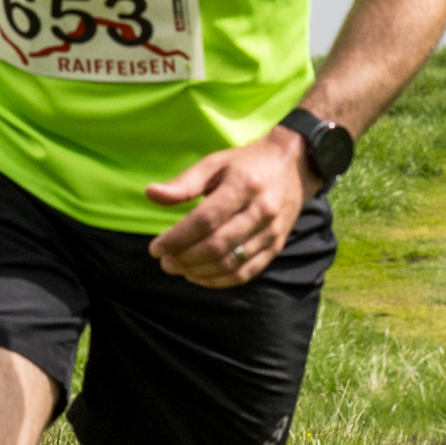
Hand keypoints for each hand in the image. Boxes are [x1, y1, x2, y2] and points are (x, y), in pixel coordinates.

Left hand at [144, 125, 308, 287]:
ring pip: (231, 264)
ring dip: (199, 272)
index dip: (177, 238)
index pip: (205, 220)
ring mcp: (272, 231)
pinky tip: (199, 275)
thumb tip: (151, 194)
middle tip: (164, 261)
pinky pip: (246, 273)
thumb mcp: (214, 164)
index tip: (156, 247)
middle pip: (217, 245)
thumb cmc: (247, 164)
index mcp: (243, 185)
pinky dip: (219, 280)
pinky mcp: (276, 246)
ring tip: (178, 268)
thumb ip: (184, 183)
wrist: (294, 165)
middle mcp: (261, 210)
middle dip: (184, 258)